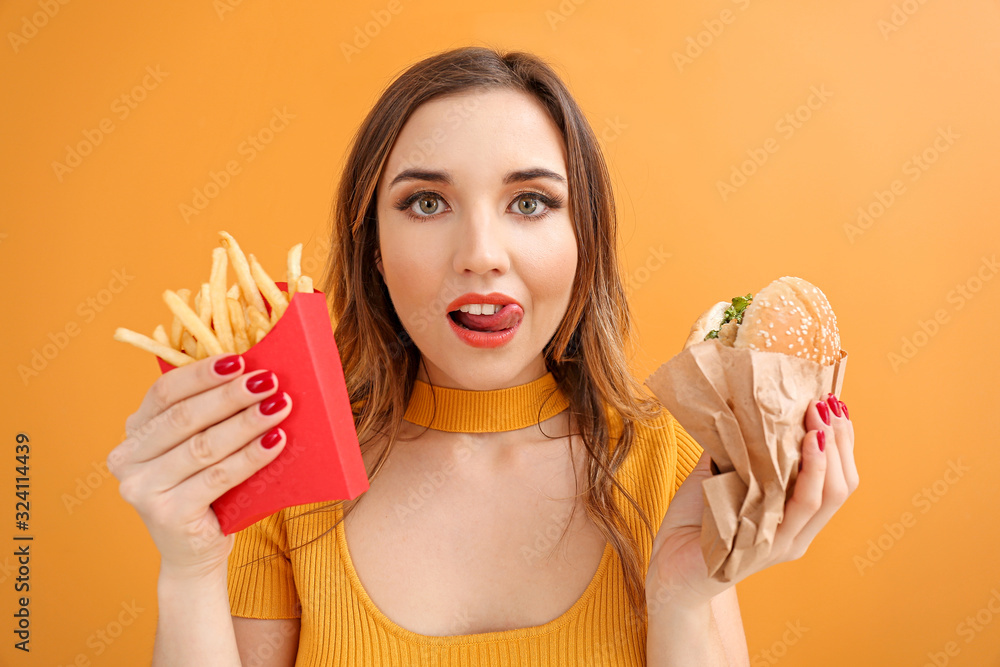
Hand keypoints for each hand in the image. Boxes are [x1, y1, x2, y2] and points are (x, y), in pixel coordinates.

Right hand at [107, 354, 292, 577]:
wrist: (194, 552)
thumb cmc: (205, 489)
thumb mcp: (198, 448)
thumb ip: (210, 416)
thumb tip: (255, 374)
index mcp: (134, 432)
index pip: (164, 392)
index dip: (202, 374)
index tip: (240, 360)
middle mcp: (128, 459)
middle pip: (185, 417)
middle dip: (231, 396)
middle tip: (269, 381)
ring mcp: (143, 489)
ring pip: (203, 447)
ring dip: (246, 423)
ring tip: (280, 407)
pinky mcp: (168, 514)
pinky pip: (218, 477)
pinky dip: (251, 457)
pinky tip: (276, 441)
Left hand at [646, 393, 856, 606]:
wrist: (667, 566)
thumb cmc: (694, 521)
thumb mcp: (722, 476)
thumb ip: (741, 449)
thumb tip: (748, 403)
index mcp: (795, 519)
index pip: (837, 481)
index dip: (842, 443)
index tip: (835, 404)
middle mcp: (796, 535)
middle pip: (838, 488)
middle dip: (838, 442)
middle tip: (827, 405)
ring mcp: (779, 545)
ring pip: (821, 499)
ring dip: (824, 455)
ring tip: (818, 421)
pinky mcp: (759, 550)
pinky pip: (789, 512)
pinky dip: (802, 478)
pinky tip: (802, 450)